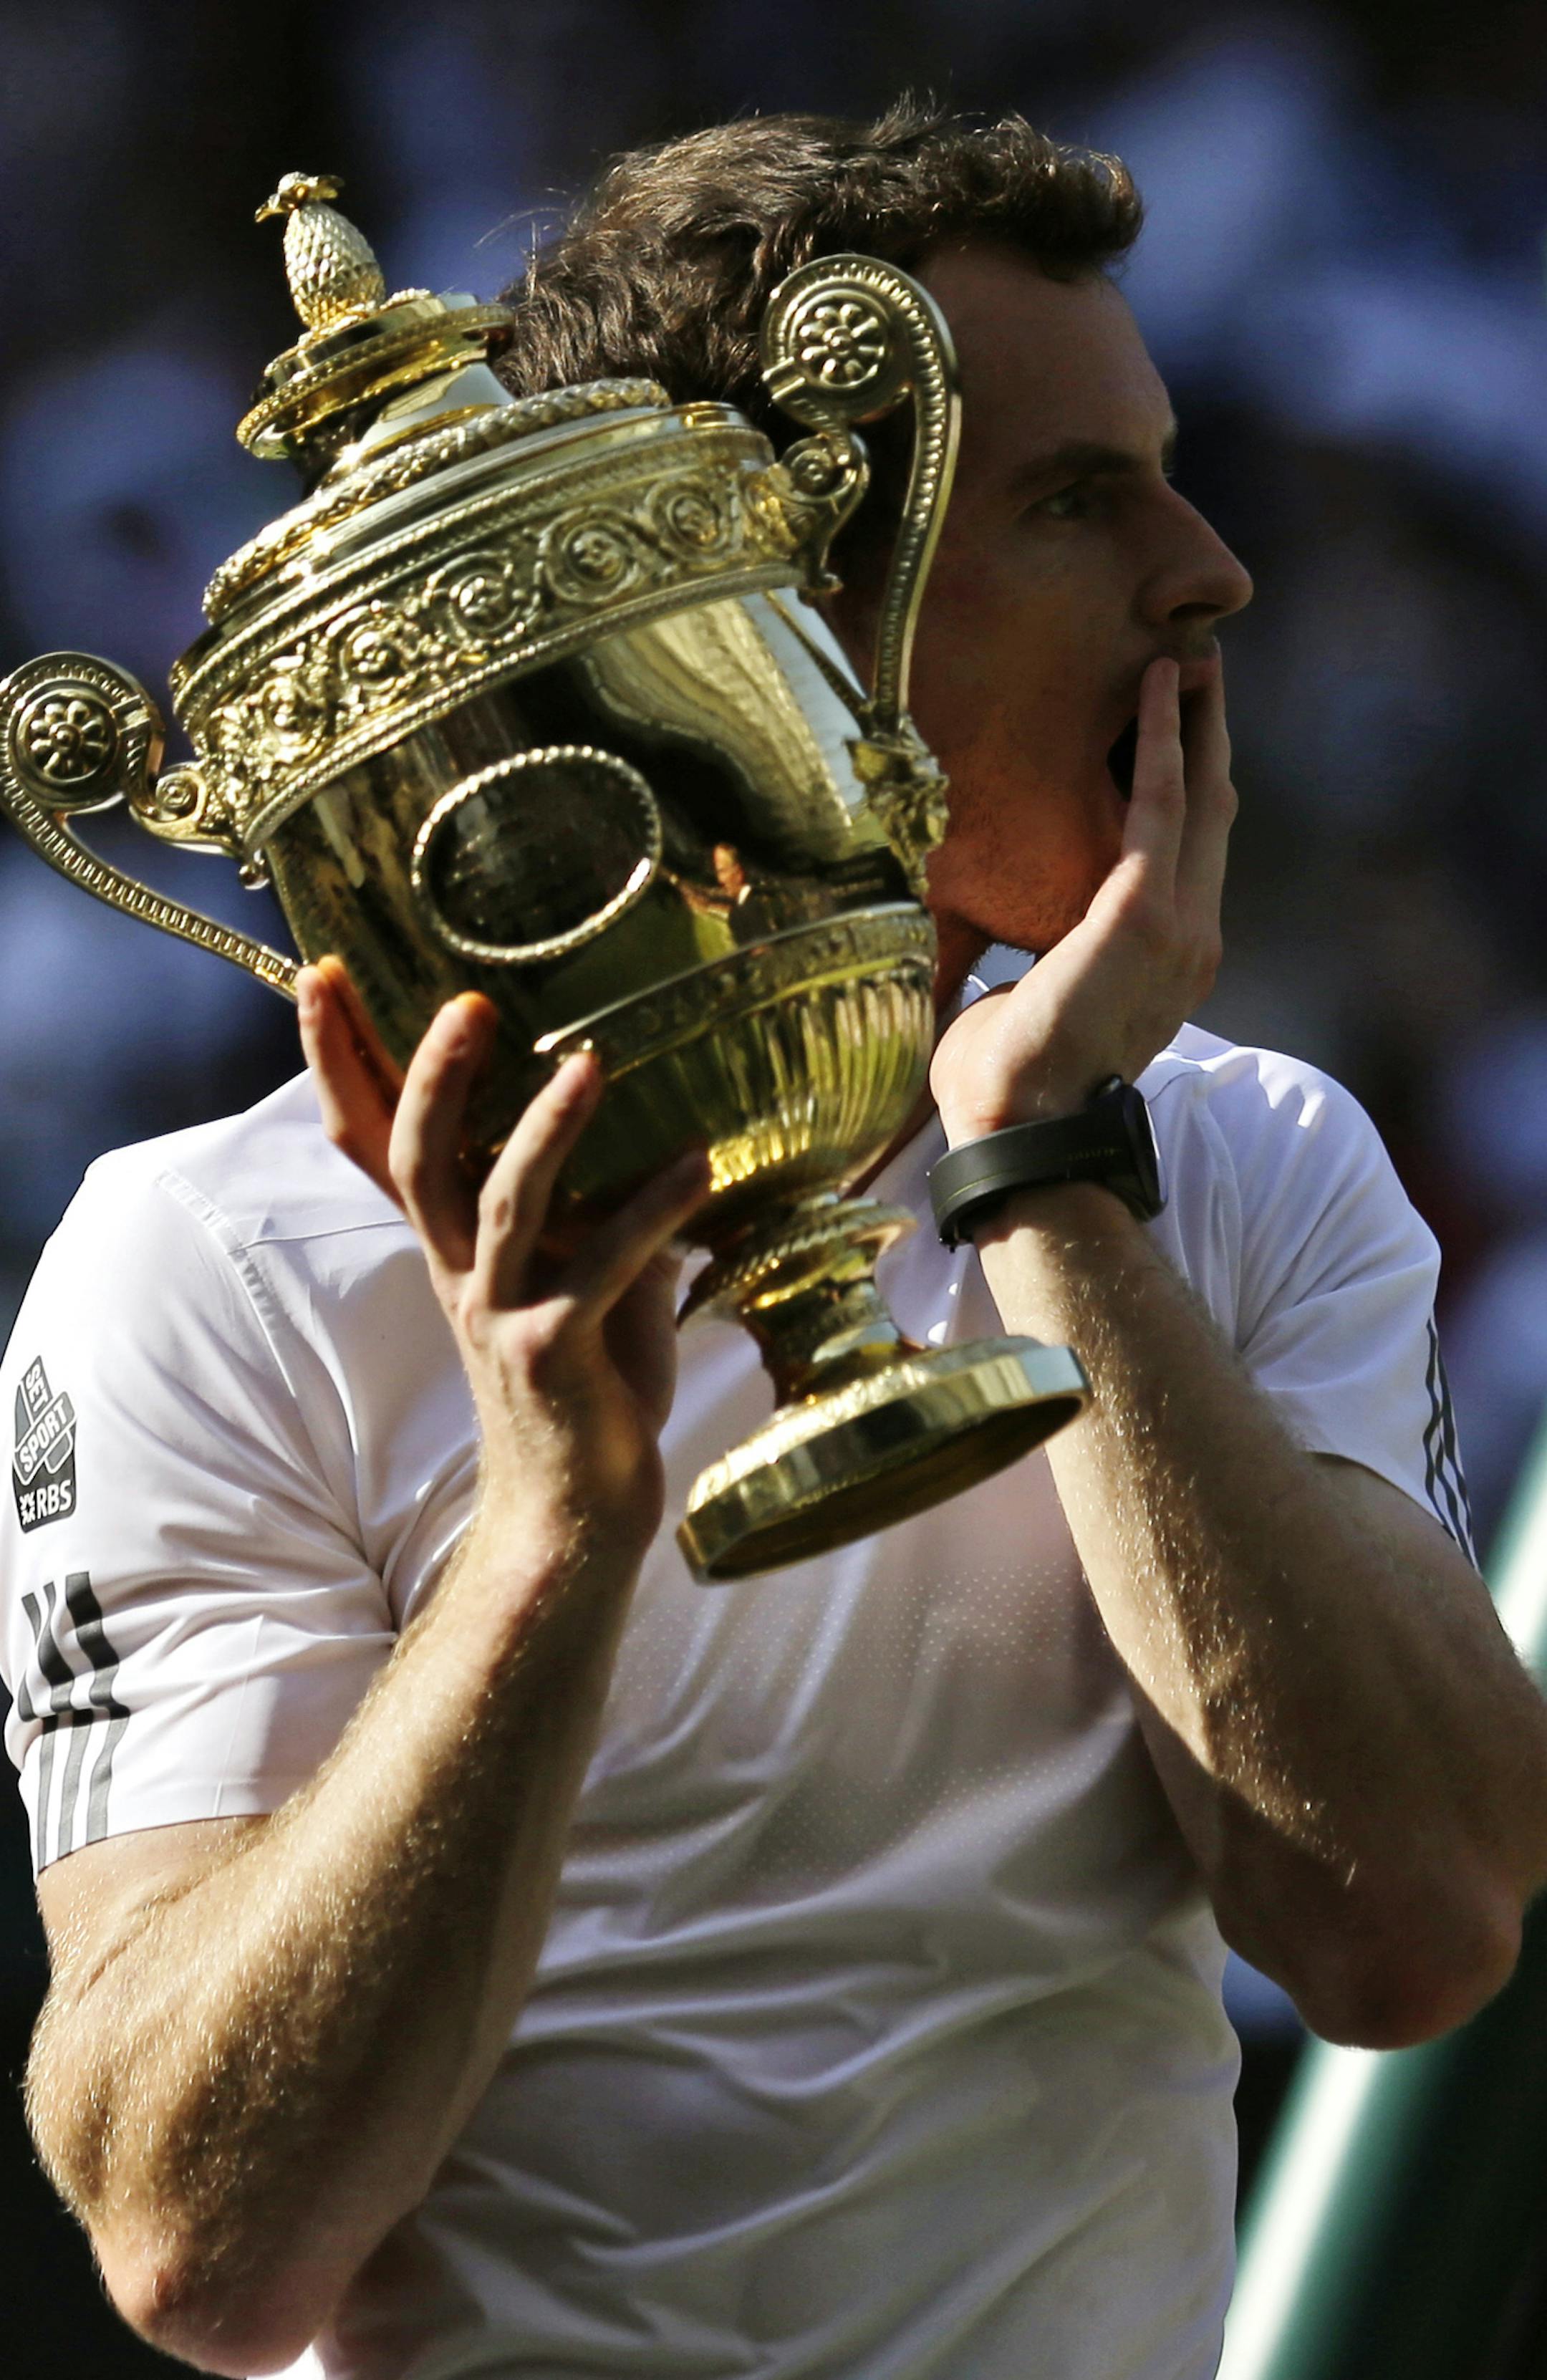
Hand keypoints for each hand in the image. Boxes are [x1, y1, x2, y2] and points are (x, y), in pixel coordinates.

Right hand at [298, 959, 709, 1563]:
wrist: (579, 1511)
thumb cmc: (587, 1386)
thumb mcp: (585, 1275)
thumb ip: (600, 1207)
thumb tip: (664, 1130)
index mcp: (452, 1246)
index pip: (374, 1140)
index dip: (341, 1062)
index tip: (318, 972)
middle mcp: (461, 1273)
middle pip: (418, 1160)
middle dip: (432, 1077)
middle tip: (466, 1005)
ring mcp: (502, 1314)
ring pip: (504, 1204)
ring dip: (546, 1129)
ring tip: (592, 1062)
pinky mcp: (554, 1354)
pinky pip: (602, 1268)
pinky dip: (653, 1211)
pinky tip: (700, 1163)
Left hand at [930, 653, 1235, 1141]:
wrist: (1025, 1135)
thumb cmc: (1008, 1093)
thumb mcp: (1020, 1016)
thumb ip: (1020, 983)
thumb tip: (980, 976)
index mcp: (1163, 968)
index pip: (1184, 863)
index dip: (1187, 795)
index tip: (1177, 740)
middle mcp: (1188, 942)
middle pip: (1211, 818)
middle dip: (1207, 742)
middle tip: (1200, 673)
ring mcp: (1177, 927)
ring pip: (1200, 799)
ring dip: (1194, 725)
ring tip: (1187, 658)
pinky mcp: (1145, 912)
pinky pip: (1163, 803)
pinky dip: (1162, 738)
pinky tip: (1156, 682)